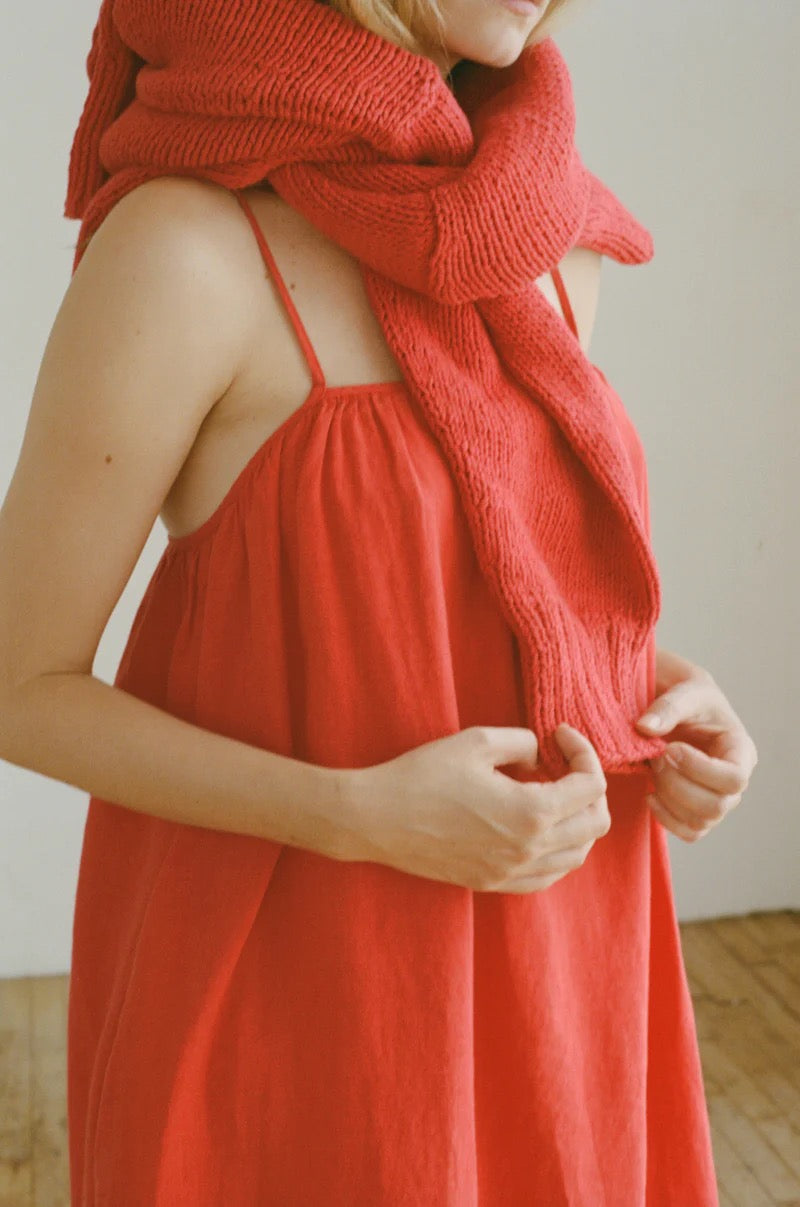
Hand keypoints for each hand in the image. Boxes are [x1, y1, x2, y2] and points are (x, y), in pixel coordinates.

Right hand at [350, 723, 610, 892]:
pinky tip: (538, 827)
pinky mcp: (494, 883)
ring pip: (578, 854)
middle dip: (590, 786)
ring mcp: (512, 872)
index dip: (584, 752)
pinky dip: (558, 850)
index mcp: (531, 812)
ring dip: (578, 820)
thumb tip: (541, 756)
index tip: (559, 734)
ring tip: (553, 792)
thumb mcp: (476, 741)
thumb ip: (523, 742)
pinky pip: (549, 875)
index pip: (591, 786)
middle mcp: (530, 850)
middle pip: (595, 824)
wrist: (376, 819)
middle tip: (564, 762)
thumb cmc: (422, 776)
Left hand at [634, 648, 757, 841]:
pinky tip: (650, 793)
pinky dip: (665, 819)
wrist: (676, 711)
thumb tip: (644, 727)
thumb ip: (667, 707)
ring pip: (700, 821)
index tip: (671, 748)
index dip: (700, 769)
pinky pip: (689, 832)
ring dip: (669, 798)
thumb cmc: (689, 699)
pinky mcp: (698, 812)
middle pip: (715, 805)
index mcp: (740, 751)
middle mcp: (733, 781)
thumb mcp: (684, 692)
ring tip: (653, 768)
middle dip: (677, 784)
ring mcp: (718, 800)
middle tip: (656, 757)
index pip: (734, 778)